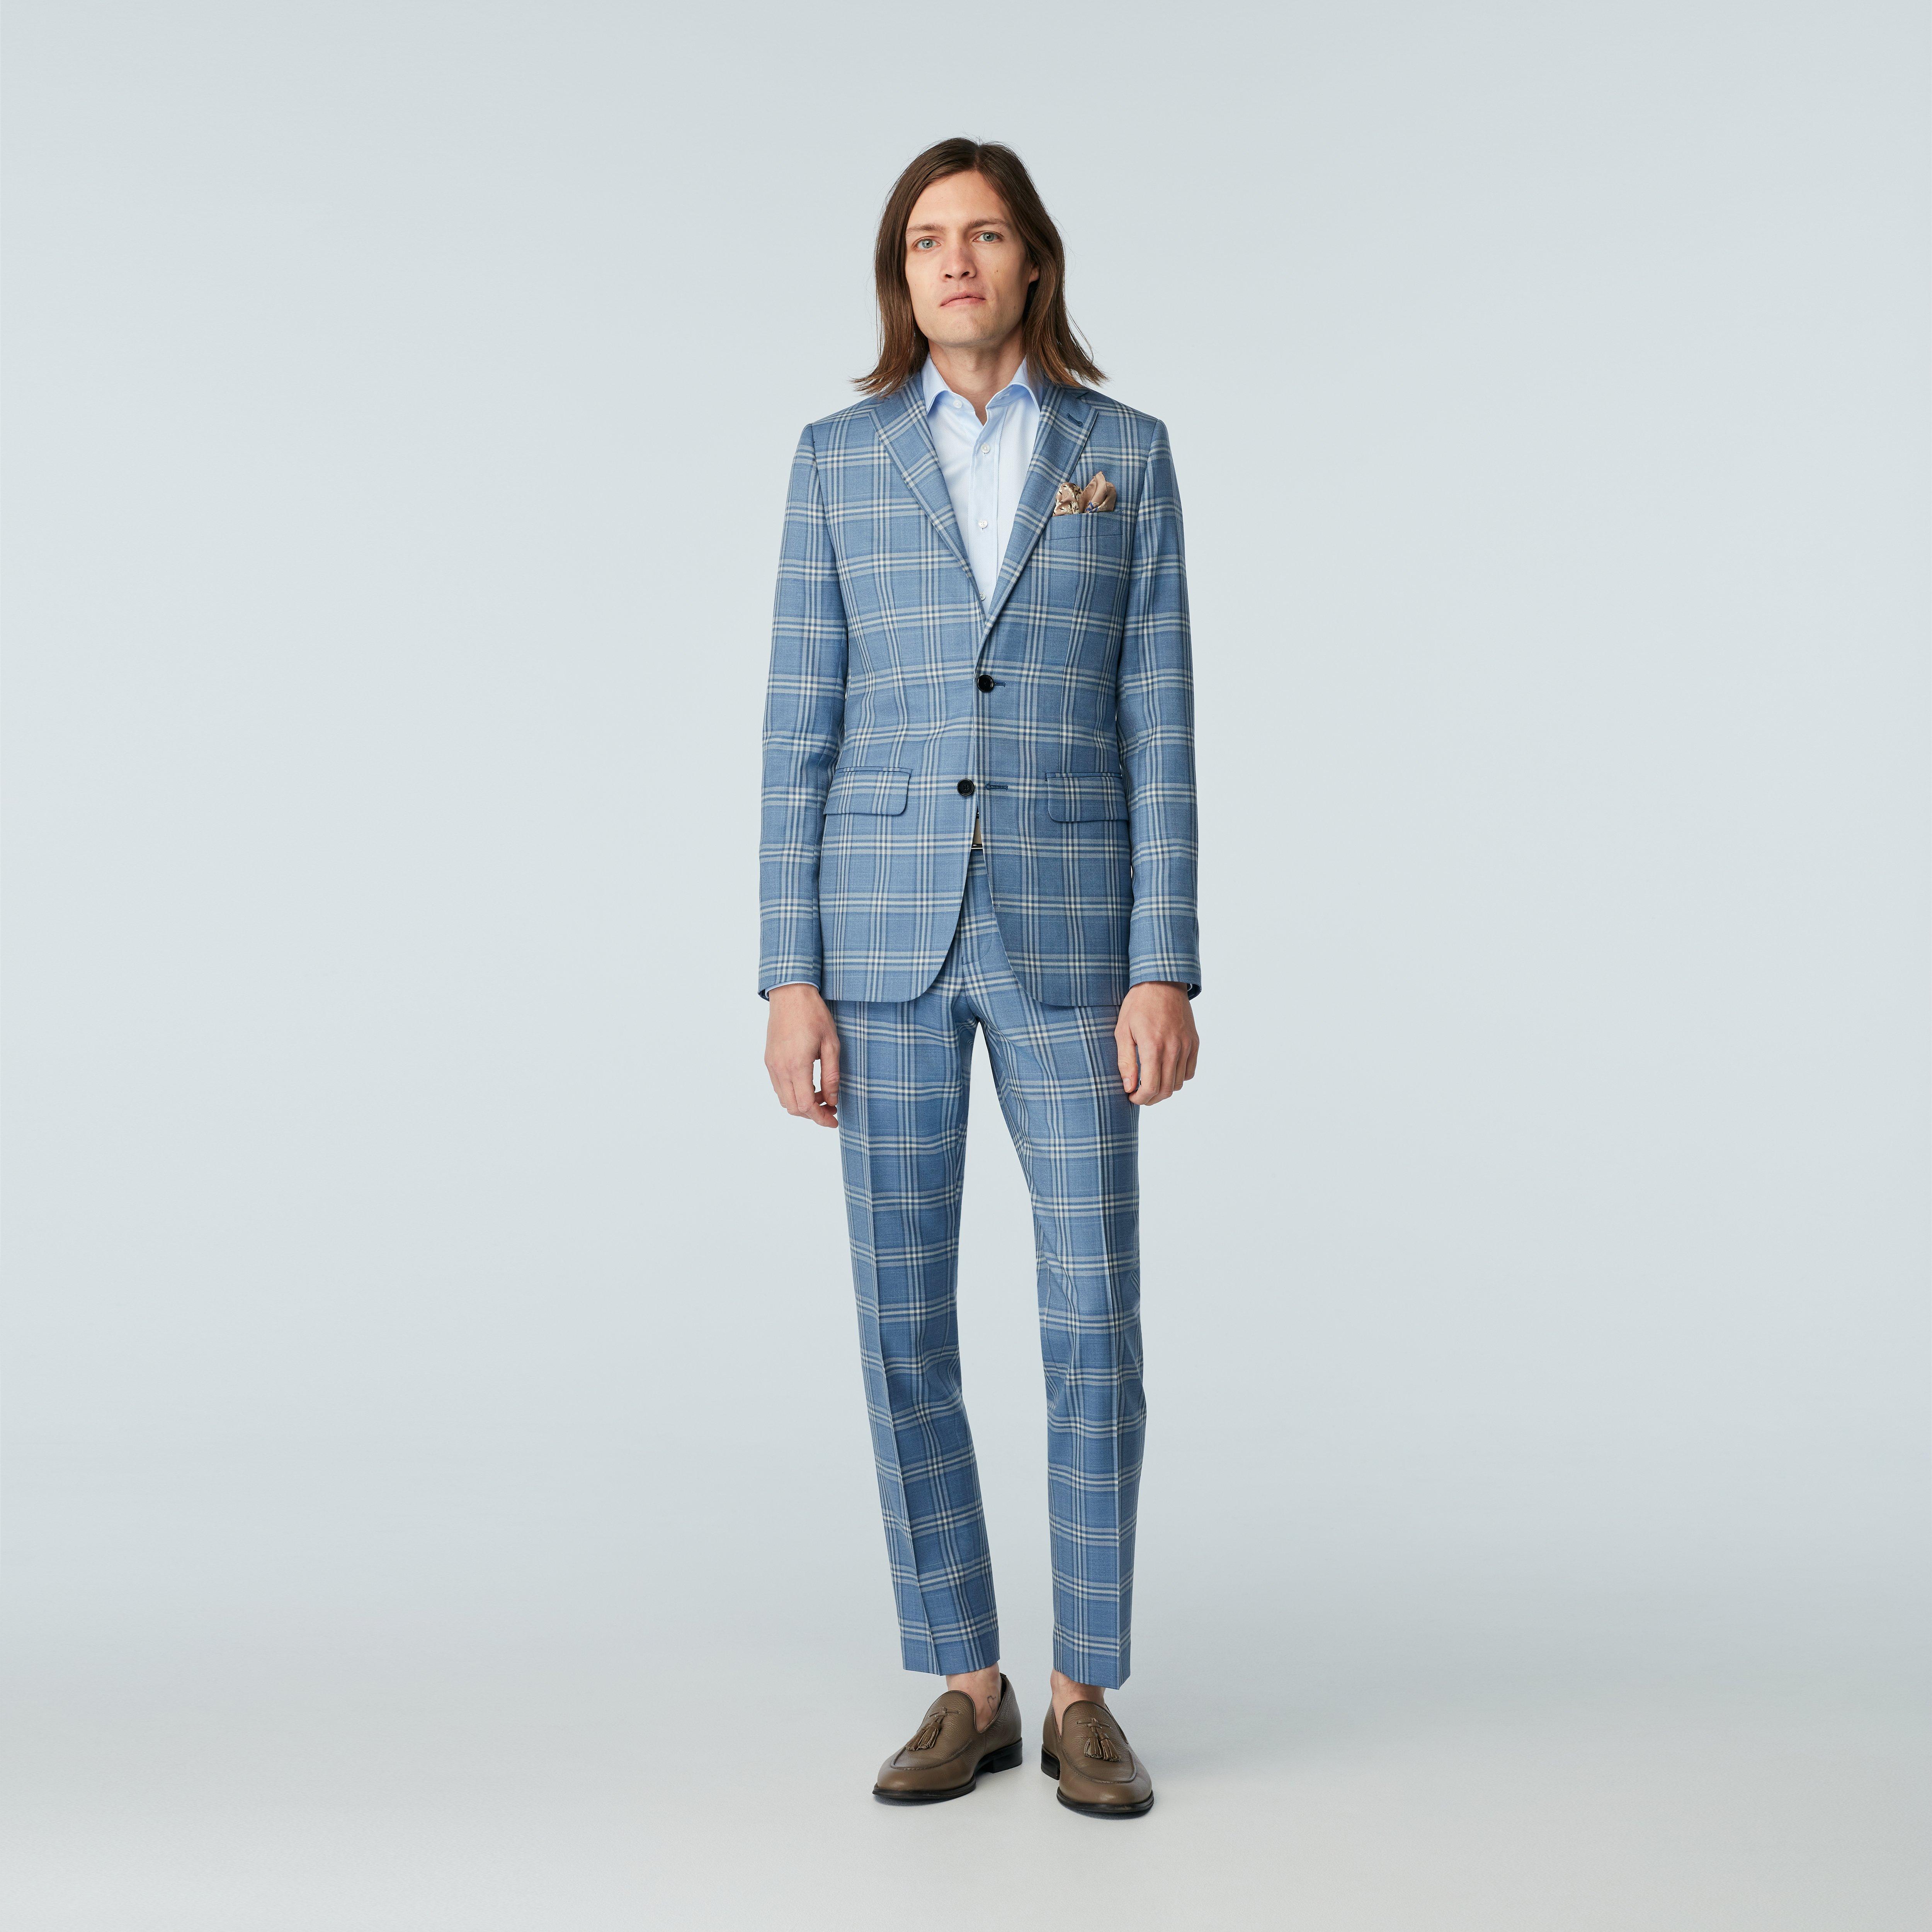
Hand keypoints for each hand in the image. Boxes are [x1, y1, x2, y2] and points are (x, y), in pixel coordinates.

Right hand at [765, 983, 839, 1126]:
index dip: (821, 1118)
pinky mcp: (769, 1060)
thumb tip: (832, 1100)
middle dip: (813, 1114)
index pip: (806, 1105)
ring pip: (784, 1100)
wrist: (790, 994)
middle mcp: (780, 1068)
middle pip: (793, 1107)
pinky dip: (793, 1093)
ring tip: (822, 1096)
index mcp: (797, 1065)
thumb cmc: (814, 1015)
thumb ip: (831, 1075)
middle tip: (831, 1109)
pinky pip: (778, 1087)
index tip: (834, 1120)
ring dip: (802, 1105)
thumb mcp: (831, 1044)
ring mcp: (772, 1065)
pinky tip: (808, 1084)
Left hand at [1115, 982, 1198, 1104]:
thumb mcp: (1122, 1031)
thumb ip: (1126, 1061)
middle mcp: (1173, 1049)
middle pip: (1166, 1090)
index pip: (1151, 1087)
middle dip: (1151, 1098)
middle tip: (1139, 1095)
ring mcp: (1187, 1046)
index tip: (1131, 1097)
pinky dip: (1178, 1077)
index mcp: (1153, 1047)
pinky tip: (1165, 1071)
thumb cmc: (1138, 1005)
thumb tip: (1129, 1087)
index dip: (1140, 1099)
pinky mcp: (1194, 1042)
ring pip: (1178, 1083)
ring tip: (1151, 1082)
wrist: (1162, 982)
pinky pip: (1189, 1071)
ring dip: (1164, 1089)